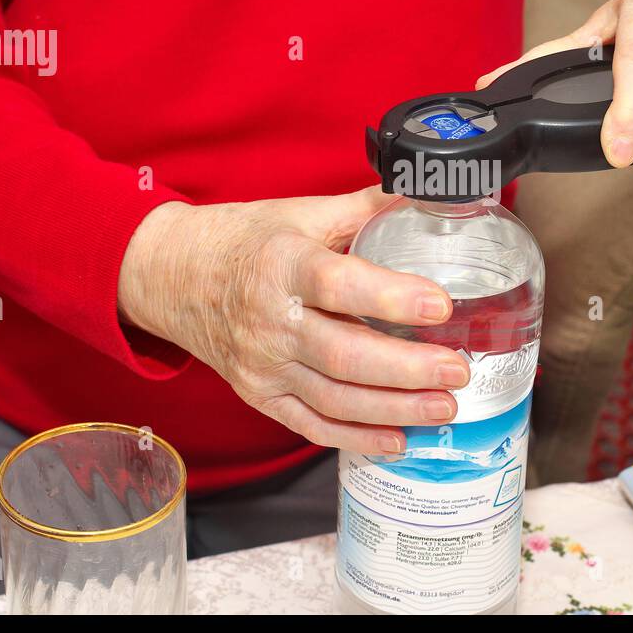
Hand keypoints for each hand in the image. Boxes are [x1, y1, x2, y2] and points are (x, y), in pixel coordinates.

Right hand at [117, 188, 471, 454]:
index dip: (392, 298)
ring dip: (394, 409)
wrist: (175, 277)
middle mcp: (269, 320)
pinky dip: (357, 438)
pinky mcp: (260, 395)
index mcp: (283, 265)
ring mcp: (262, 365)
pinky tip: (399, 439)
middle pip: (344, 355)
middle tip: (457, 369)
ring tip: (444, 406)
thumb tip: (430, 192)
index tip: (440, 305)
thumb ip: (366, 209)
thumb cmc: (247, 240)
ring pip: (334, 399)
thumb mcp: (303, 213)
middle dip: (407, 369)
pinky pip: (311, 426)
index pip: (339, 285)